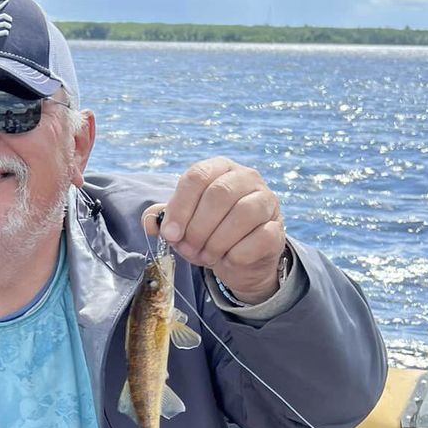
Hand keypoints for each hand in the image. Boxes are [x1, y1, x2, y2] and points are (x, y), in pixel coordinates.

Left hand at [142, 157, 285, 303]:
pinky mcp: (277, 228)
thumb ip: (162, 218)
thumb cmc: (207, 233)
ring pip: (242, 214)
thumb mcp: (182, 223)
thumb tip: (151, 222)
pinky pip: (258, 238)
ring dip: (216, 242)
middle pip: (219, 194)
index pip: (197, 177)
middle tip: (188, 249)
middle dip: (197, 228)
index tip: (170, 233)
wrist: (239, 258)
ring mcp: (266, 200)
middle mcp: (246, 177)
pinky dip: (236, 254)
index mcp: (219, 168)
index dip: (180, 207)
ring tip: (206, 255)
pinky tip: (228, 258)